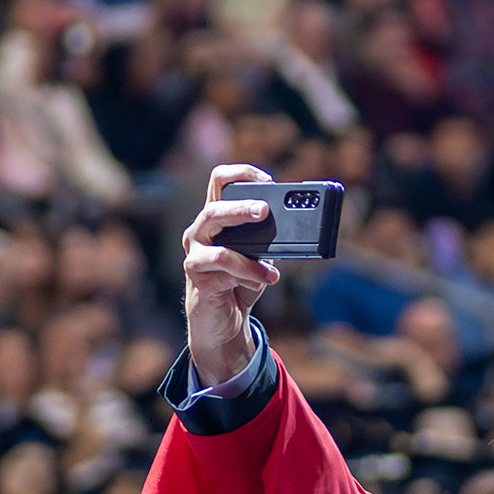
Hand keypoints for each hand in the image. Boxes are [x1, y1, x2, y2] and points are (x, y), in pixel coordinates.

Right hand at [183, 163, 282, 388]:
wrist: (224, 320)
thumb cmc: (241, 280)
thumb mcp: (261, 255)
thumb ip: (270, 239)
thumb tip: (298, 226)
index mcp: (217, 218)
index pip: (219, 182)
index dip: (242, 174)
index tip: (267, 179)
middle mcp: (200, 233)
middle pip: (214, 209)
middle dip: (241, 209)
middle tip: (265, 210)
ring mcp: (195, 256)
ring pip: (217, 248)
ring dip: (249, 259)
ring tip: (272, 268)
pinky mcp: (198, 280)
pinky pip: (223, 274)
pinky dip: (249, 276)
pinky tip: (266, 280)